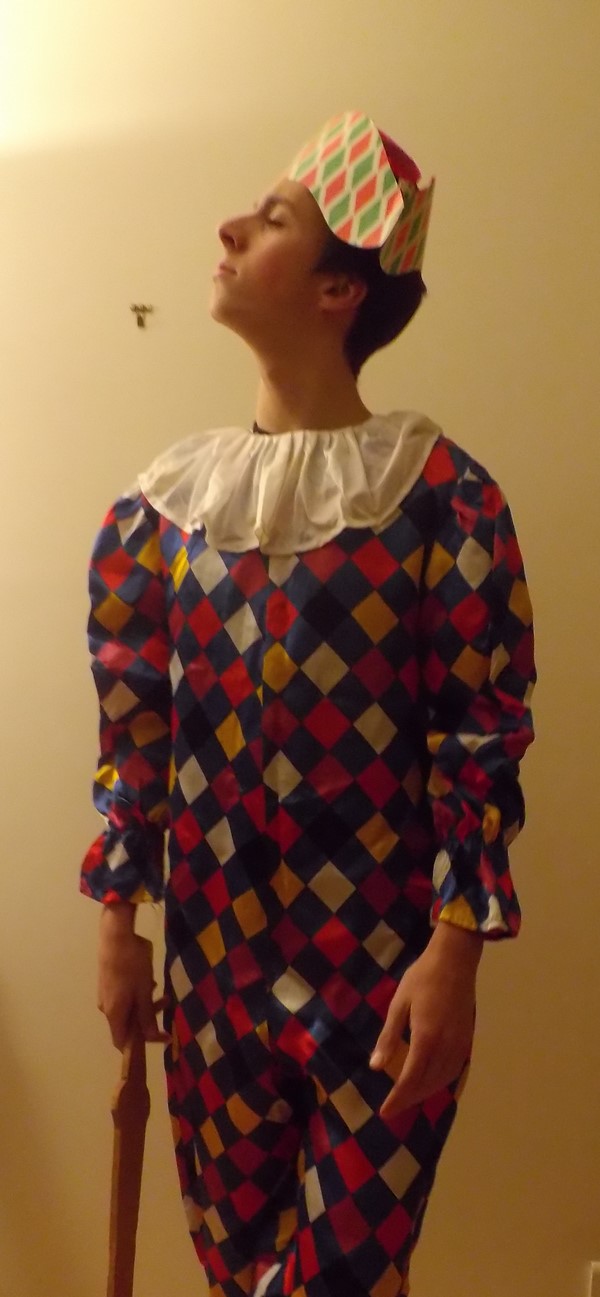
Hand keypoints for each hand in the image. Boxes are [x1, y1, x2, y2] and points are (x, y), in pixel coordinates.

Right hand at [98, 903, 169, 1050]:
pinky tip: (147, 979)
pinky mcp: (107, 981)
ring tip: (160, 990)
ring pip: (126, 1008)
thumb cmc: (132, 964)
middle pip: (127, 1024)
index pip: (122, 1041)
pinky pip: (123, 996)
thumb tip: (153, 1039)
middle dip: (148, 1019)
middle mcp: (105, 1007)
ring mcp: (105, 993)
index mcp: (113, 1013)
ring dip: (145, 1004)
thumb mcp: (144, 992)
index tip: (162, 1036)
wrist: (116, 934)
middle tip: (166, 1004)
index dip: (141, 1045)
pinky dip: (136, 994)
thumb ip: (147, 1017)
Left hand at [370, 923, 481, 1117]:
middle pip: (427, 1084)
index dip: (398, 1098)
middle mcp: (445, 1047)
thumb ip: (389, 1037)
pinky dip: (441, 1081)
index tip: (385, 1112)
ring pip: (443, 1080)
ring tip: (409, 1097)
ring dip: (426, 1092)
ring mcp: (459, 1044)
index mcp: (426, 1039)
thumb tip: (376, 1066)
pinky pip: (454, 1070)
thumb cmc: (422, 978)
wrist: (455, 960)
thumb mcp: (399, 1004)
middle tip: (394, 1108)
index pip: (410, 1079)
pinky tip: (431, 1080)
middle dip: (410, 1099)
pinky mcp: (467, 1040)